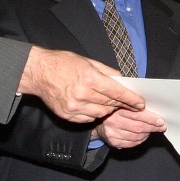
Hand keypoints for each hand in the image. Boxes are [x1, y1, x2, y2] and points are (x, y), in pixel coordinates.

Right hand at [19, 47, 143, 122]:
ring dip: (107, 109)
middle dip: (121, 104)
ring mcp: (74, 107)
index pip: (117, 93)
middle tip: (127, 103)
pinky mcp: (68, 115)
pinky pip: (89, 118)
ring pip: (101, 113)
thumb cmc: (63, 63)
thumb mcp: (88, 62)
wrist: (39, 73)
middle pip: (111, 104)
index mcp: (90, 78)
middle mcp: (82, 94)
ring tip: (106, 101)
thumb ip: (108, 72)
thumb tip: (123, 82)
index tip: (140, 104)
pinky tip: (92, 105)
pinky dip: (94, 113)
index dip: (131, 100)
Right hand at [93, 108, 165, 148]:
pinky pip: (132, 143)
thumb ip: (134, 106)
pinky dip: (140, 140)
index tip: (160, 120)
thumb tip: (153, 112)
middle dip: (152, 127)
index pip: (138, 115)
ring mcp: (113, 133)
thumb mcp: (121, 104)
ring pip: (136, 136)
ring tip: (151, 130)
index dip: (151, 119)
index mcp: (116, 109)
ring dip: (147, 134)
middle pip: (138, 127)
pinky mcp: (113, 142)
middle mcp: (113, 122)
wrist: (98, 123)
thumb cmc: (113, 111)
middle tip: (161, 126)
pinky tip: (143, 136)